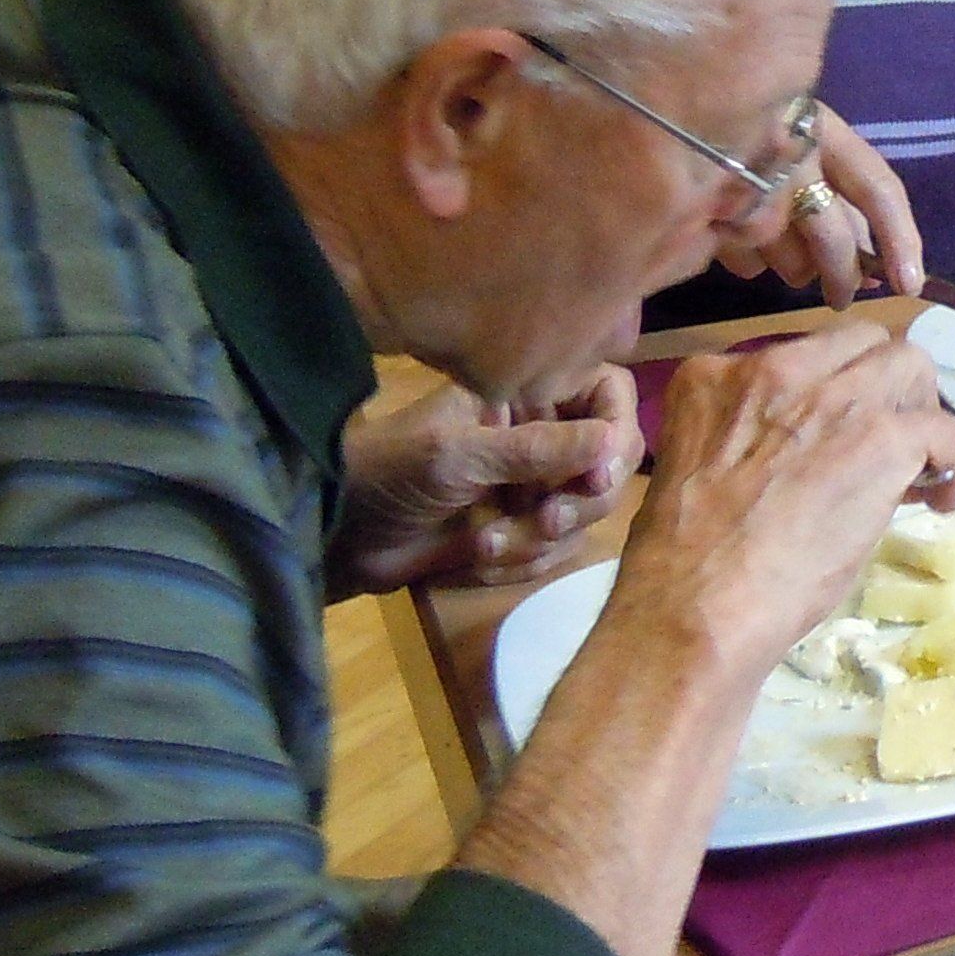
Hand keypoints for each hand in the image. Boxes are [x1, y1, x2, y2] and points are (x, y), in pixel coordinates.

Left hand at [334, 368, 642, 594]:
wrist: (337, 538)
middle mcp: (539, 433)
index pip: (608, 393)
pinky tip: (474, 556)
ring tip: (486, 544)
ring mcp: (531, 485)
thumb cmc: (388, 474)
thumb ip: (537, 448)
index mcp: (526, 393)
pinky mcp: (518, 531)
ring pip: (583, 514)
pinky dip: (519, 562)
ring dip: (539, 540)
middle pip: (608, 462)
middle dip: (579, 500)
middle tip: (545, 522)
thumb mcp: (458, 455)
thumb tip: (613, 444)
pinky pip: (553, 552)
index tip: (598, 475)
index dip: (617, 431)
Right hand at [614, 319, 954, 673]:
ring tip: (920, 464)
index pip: (801, 355)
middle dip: (884, 385)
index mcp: (717, 377)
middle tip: (890, 436)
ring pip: (909, 366)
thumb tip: (800, 457)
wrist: (697, 603)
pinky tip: (942, 498)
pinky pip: (941, 427)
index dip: (832, 390)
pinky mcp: (881, 437)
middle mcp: (776, 368)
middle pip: (863, 344)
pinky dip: (952, 461)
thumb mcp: (696, 468)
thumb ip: (745, 439)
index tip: (839, 431)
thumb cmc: (680, 564)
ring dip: (919, 410)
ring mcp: (833, 397)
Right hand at [715, 109, 922, 302]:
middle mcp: (785, 153)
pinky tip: (739, 239)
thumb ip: (843, 191)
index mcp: (821, 128)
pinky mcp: (703, 214)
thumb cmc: (756, 120)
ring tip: (783, 251)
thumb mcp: (805, 136)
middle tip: (843, 297)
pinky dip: (752, 262)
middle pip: (832, 240)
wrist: (681, 96)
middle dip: (844, 279)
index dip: (900, 240)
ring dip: (796, 269)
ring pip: (791, 262)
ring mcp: (742, 185)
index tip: (910, 285)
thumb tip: (877, 266)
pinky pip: (747, 264)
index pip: (878, 188)